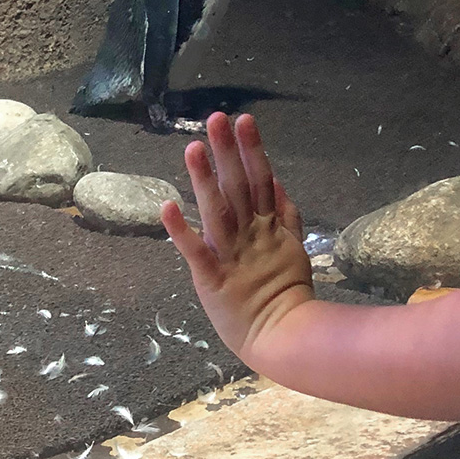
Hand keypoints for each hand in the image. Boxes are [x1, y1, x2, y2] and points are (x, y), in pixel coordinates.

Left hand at [161, 112, 314, 363]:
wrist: (284, 340)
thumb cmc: (283, 295)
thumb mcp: (293, 248)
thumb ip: (286, 215)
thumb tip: (275, 180)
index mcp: (269, 227)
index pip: (260, 180)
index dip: (251, 150)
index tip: (243, 120)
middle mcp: (251, 235)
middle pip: (240, 187)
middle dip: (228, 151)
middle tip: (217, 118)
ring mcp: (232, 255)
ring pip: (218, 211)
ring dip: (205, 179)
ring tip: (192, 148)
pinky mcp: (212, 278)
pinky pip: (196, 252)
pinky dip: (182, 230)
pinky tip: (167, 207)